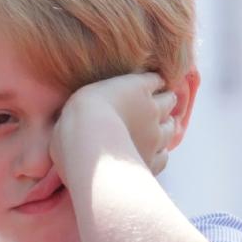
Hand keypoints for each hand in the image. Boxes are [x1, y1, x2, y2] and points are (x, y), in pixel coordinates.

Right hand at [55, 71, 176, 180]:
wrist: (89, 148)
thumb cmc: (76, 121)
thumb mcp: (77, 103)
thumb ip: (85, 108)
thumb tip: (70, 119)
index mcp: (136, 88)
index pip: (154, 80)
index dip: (151, 84)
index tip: (146, 88)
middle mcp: (152, 109)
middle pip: (169, 101)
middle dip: (164, 103)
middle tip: (154, 108)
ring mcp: (155, 136)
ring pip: (172, 127)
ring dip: (168, 127)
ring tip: (161, 129)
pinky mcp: (152, 160)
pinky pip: (164, 157)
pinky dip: (161, 155)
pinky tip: (153, 156)